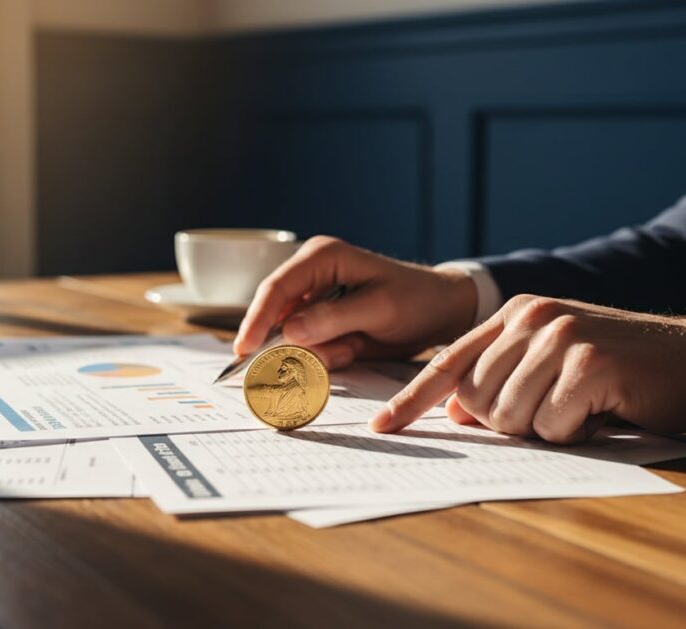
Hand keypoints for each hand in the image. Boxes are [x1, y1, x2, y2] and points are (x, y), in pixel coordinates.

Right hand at [234, 236, 477, 368]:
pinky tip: (354, 346)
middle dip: (297, 343)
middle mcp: (311, 271)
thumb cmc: (416, 301)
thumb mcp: (379, 309)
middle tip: (334, 353)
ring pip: (291, 335)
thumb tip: (289, 330)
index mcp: (322, 256)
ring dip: (320, 351)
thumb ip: (333, 319)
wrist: (440, 309)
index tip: (245, 351)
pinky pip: (307, 344)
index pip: (277, 288)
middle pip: (277, 313)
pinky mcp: (319, 316)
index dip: (257, 320)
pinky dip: (327, 354)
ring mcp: (313, 294)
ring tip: (355, 346)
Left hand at [371, 295, 685, 442]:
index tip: (382, 426)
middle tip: (557, 409)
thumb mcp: (554, 366)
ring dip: (547, 427)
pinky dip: (575, 431)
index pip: (449, 362)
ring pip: (511, 417)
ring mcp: (559, 336)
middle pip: (477, 401)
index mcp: (515, 316)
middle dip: (510, 422)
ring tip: (583, 405)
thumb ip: (503, 380)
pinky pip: (552, 425)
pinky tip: (602, 408)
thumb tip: (456, 414)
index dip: (412, 398)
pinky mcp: (588, 362)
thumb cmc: (623, 368)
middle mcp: (531, 318)